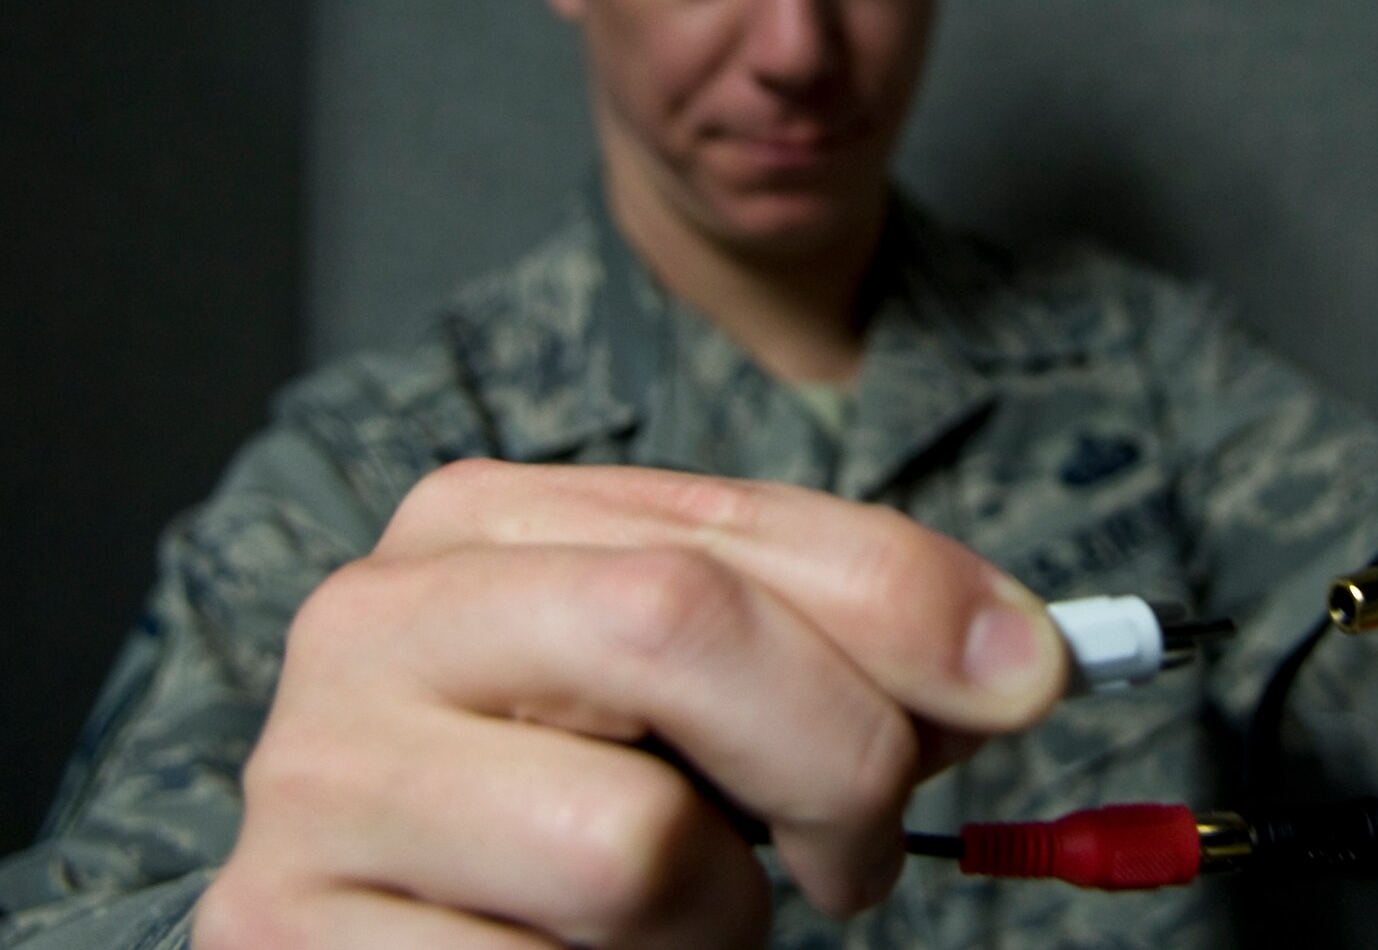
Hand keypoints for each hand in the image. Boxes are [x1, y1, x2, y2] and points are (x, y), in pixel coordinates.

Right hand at [193, 461, 1067, 948]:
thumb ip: (826, 647)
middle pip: (682, 625)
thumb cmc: (556, 796)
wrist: (369, 929)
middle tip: (860, 854)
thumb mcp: (693, 689)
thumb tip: (1016, 659)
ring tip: (676, 915)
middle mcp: (381, 619)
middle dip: (837, 752)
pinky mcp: (286, 937)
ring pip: (633, 844)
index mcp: (484, 523)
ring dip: (719, 917)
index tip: (1035, 672)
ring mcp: (320, 780)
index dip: (914, 598)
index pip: (739, 527)